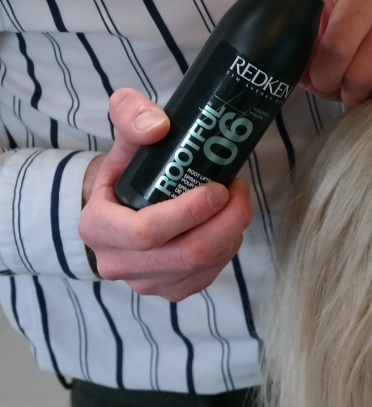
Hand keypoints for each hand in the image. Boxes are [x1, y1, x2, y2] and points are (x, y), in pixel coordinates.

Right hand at [78, 88, 251, 301]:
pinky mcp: (169, 290)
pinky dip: (226, 250)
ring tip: (236, 203)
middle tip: (239, 191)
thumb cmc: (127, 173)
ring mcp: (144, 282)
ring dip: (230, 234)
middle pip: (186, 255)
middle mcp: (118, 263)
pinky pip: (207, 277)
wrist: (121, 206)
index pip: (146, 232)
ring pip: (202, 268)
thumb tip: (158, 126)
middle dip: (225, 222)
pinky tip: (226, 227)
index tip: (218, 188)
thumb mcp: (122, 138)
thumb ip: (131, 116)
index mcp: (97, 227)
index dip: (190, 212)